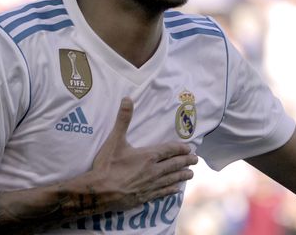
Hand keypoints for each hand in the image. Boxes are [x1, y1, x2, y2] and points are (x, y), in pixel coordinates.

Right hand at [81, 97, 197, 211]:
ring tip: (191, 174)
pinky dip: (171, 190)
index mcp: (148, 156)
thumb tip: (127, 99)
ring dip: (182, 176)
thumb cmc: (107, 166)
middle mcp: (153, 170)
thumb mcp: (115, 140)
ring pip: (171, 179)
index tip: (189, 148)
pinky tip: (176, 190)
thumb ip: (123, 120)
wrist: (99, 192)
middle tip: (196, 160)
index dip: (180, 149)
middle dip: (186, 161)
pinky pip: (163, 193)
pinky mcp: (145, 197)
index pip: (169, 150)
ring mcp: (150, 185)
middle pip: (174, 165)